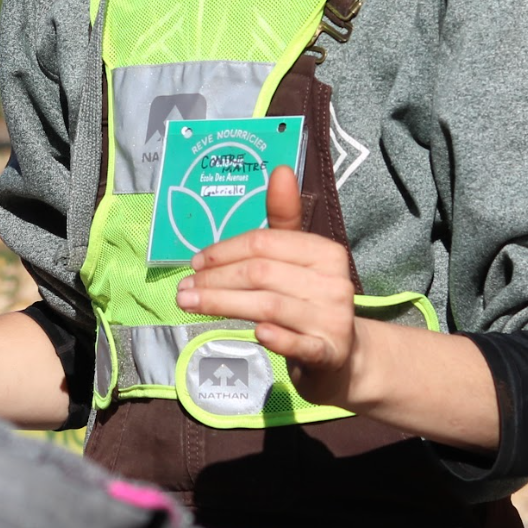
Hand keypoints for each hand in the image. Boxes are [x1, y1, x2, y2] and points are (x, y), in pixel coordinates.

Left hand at [173, 165, 358, 405]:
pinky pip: (300, 343)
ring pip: (270, 305)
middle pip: (261, 273)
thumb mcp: (298, 260)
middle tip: (183, 289)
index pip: (264, 243)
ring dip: (223, 304)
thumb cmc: (310, 302)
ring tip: (191, 305)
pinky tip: (255, 334)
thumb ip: (283, 220)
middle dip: (216, 279)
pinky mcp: (329, 353)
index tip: (194, 263)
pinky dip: (277, 337)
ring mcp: (333, 319)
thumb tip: (280, 169)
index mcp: (325, 252)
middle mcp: (334, 282)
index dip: (224, 251)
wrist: (343, 358)